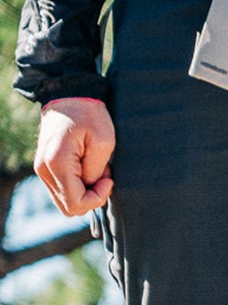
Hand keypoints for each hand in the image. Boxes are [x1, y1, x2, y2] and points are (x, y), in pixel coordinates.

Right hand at [34, 97, 114, 217]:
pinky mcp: (45, 166)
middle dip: (91, 198)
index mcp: (57, 163)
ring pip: (64, 200)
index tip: (109, 179)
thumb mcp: (104, 141)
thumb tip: (91, 187)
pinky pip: (61, 190)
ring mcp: (41, 168)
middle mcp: (44, 169)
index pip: (75, 204)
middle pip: (68, 207)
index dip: (97, 198)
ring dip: (84, 191)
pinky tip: (87, 169)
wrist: (69, 96)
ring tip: (96, 169)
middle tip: (103, 175)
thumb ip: (96, 171)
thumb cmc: (90, 115)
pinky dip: (77, 186)